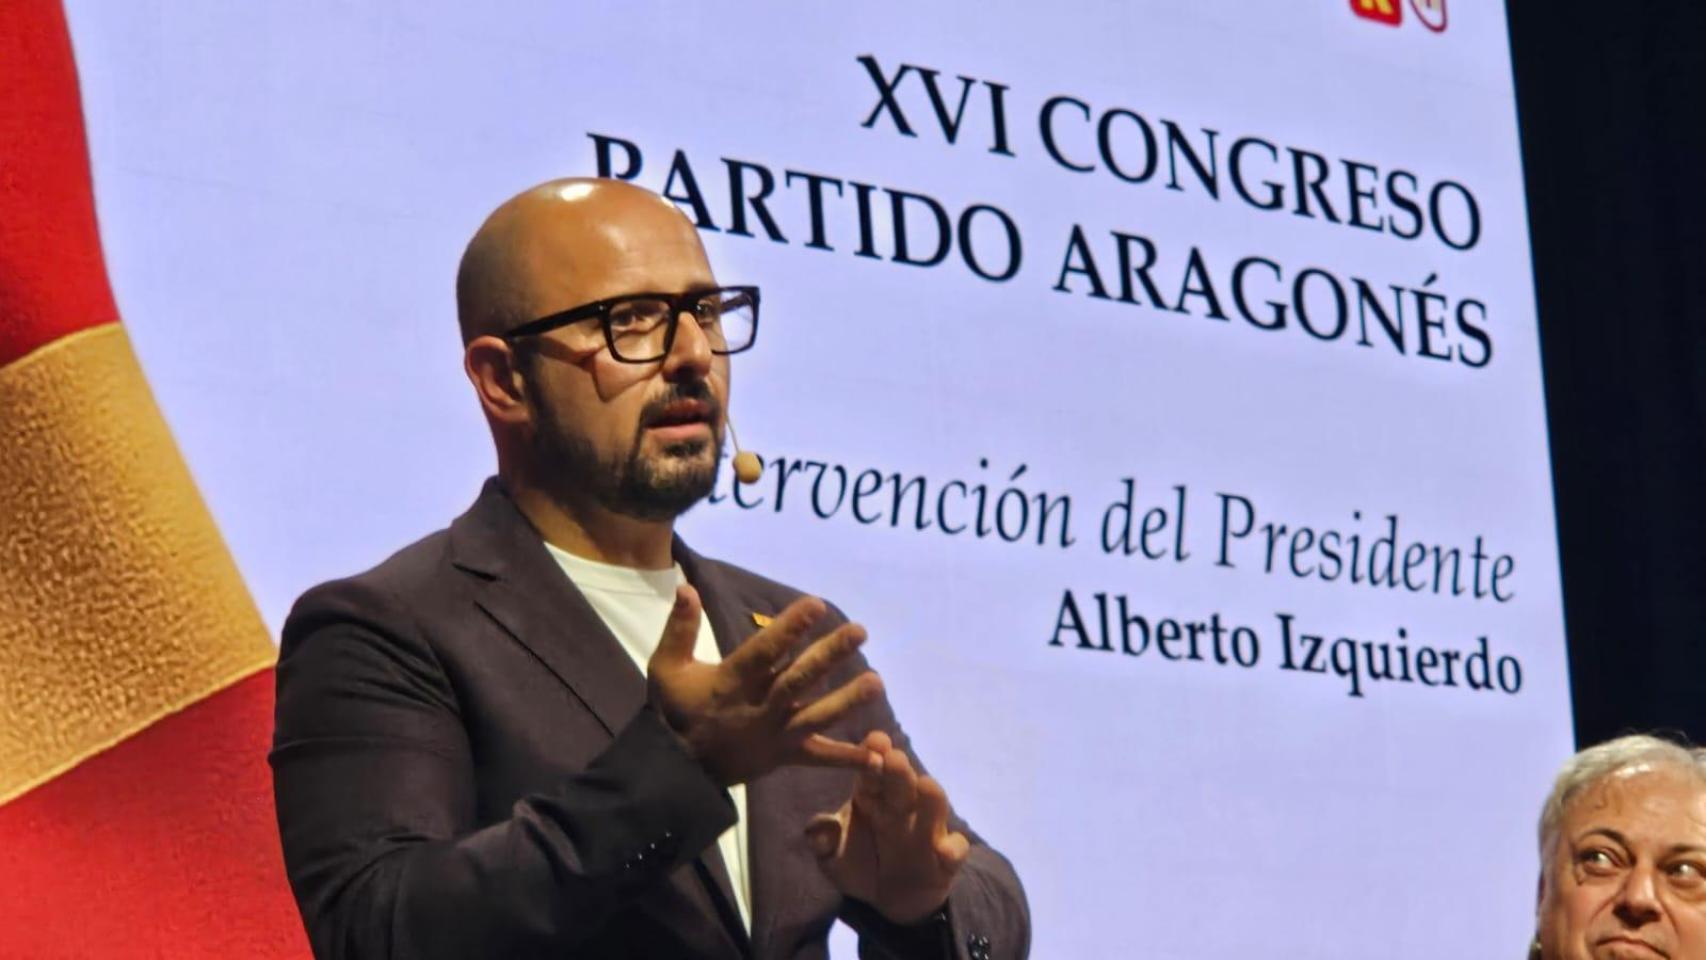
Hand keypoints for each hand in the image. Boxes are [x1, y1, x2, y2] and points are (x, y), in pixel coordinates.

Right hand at [646, 585, 880, 785]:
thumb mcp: (667, 668)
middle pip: (799, 680)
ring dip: (847, 700)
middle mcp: (760, 707)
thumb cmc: (676, 712)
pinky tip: (878, 756)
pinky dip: (848, 758)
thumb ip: (679, 628)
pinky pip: (820, 757)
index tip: (816, 605)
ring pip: (816, 716)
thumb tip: (687, 587)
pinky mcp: (787, 755)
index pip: (765, 652)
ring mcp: (777, 734)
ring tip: (876, 682)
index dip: (790, 629)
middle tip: (859, 632)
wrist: (678, 770)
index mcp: (733, 682)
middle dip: (829, 655)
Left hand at [804, 731, 970, 924]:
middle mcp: (901, 806)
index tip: (873, 741)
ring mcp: (927, 828)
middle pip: (903, 781)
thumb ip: (822, 841)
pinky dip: (953, 848)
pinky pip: (955, 849)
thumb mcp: (832, 857)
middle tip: (894, 758)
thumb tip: (818, 830)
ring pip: (934, 804)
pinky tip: (944, 852)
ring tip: (925, 787)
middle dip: (899, 769)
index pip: (872, 769)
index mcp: (871, 797)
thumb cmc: (857, 865)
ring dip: (931, 796)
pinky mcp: (947, 856)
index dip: (873, 753)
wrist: (885, 900)